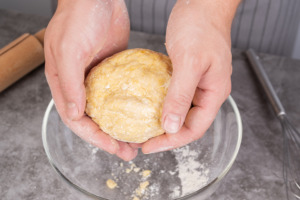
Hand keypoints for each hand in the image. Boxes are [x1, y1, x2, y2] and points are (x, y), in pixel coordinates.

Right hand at [44, 0, 137, 160]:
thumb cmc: (79, 18)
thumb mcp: (70, 50)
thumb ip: (69, 83)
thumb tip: (74, 114)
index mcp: (64, 83)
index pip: (76, 120)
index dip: (94, 137)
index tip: (113, 147)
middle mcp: (80, 85)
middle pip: (94, 120)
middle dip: (110, 139)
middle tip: (128, 151)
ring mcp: (98, 78)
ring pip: (109, 110)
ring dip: (122, 127)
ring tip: (138, 140)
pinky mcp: (115, 71)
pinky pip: (122, 94)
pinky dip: (130, 107)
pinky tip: (143, 114)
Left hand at [142, 0, 239, 152]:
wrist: (201, 4)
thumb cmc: (201, 27)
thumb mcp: (190, 62)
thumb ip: (181, 95)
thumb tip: (171, 126)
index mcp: (214, 93)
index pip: (194, 128)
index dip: (172, 141)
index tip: (150, 147)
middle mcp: (206, 92)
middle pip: (186, 124)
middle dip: (165, 136)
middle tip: (142, 142)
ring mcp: (196, 84)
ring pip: (179, 112)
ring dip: (161, 122)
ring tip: (141, 129)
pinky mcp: (185, 75)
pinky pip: (173, 96)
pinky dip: (159, 105)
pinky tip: (146, 107)